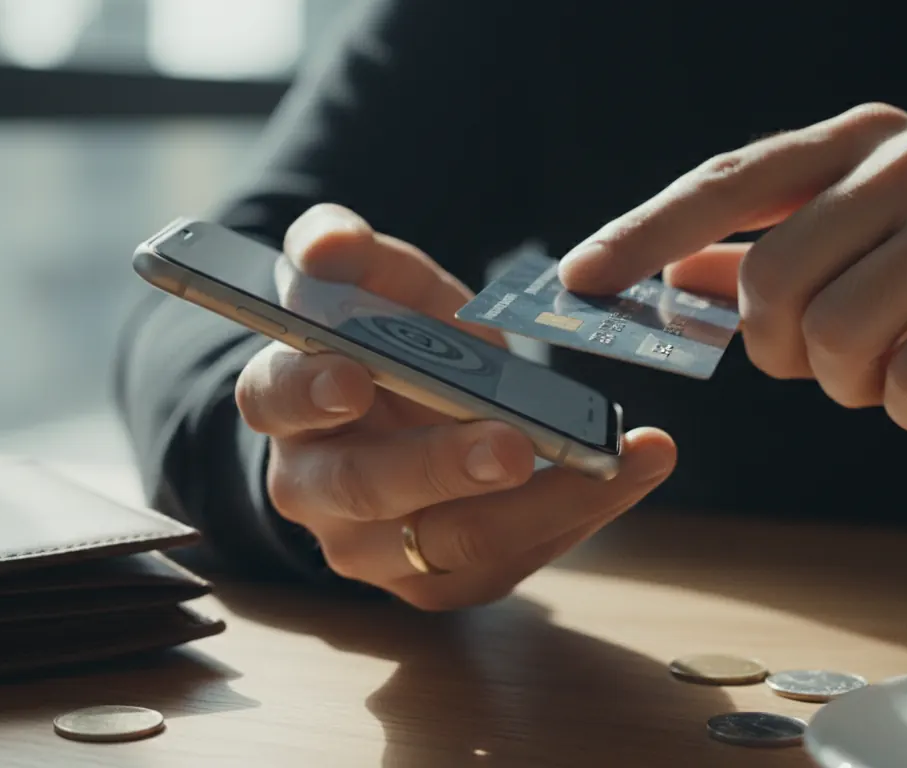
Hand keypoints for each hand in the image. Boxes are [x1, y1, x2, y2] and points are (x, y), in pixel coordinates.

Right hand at [236, 204, 675, 609]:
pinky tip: (632, 471)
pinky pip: (507, 561)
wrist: (410, 416)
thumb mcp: (376, 285)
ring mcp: (370, 549)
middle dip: (440, 466)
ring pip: (450, 542)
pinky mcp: (434, 582)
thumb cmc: (388, 344)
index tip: (353, 377)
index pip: (275, 398)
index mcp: (285, 402)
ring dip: (540, 504)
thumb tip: (330, 244)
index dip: (309, 390)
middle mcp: (314, 488)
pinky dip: (578, 514)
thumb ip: (349, 251)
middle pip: (365, 487)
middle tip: (511, 446)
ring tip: (613, 461)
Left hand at [559, 102, 906, 428]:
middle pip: (775, 278)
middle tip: (815, 358)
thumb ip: (770, 253)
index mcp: (858, 143)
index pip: (726, 183)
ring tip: (890, 366)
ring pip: (838, 335)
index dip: (644, 233)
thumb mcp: (865, 242)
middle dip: (777, 345)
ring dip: (849, 381)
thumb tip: (675, 276)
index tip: (579, 278)